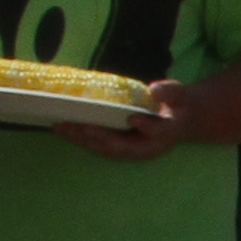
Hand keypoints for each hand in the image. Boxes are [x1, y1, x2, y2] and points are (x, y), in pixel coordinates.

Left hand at [68, 81, 198, 162]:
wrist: (178, 119)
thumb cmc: (177, 104)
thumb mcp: (178, 93)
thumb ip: (168, 91)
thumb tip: (155, 90)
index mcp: (166, 134)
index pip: (157, 133)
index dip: (146, 128)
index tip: (134, 119)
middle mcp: (147, 147)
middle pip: (122, 146)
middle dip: (99, 137)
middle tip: (81, 126)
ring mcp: (131, 150)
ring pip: (105, 149)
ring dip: (82, 140)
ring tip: (62, 127)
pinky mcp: (118, 147)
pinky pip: (97, 146)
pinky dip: (80, 139)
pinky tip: (63, 128)